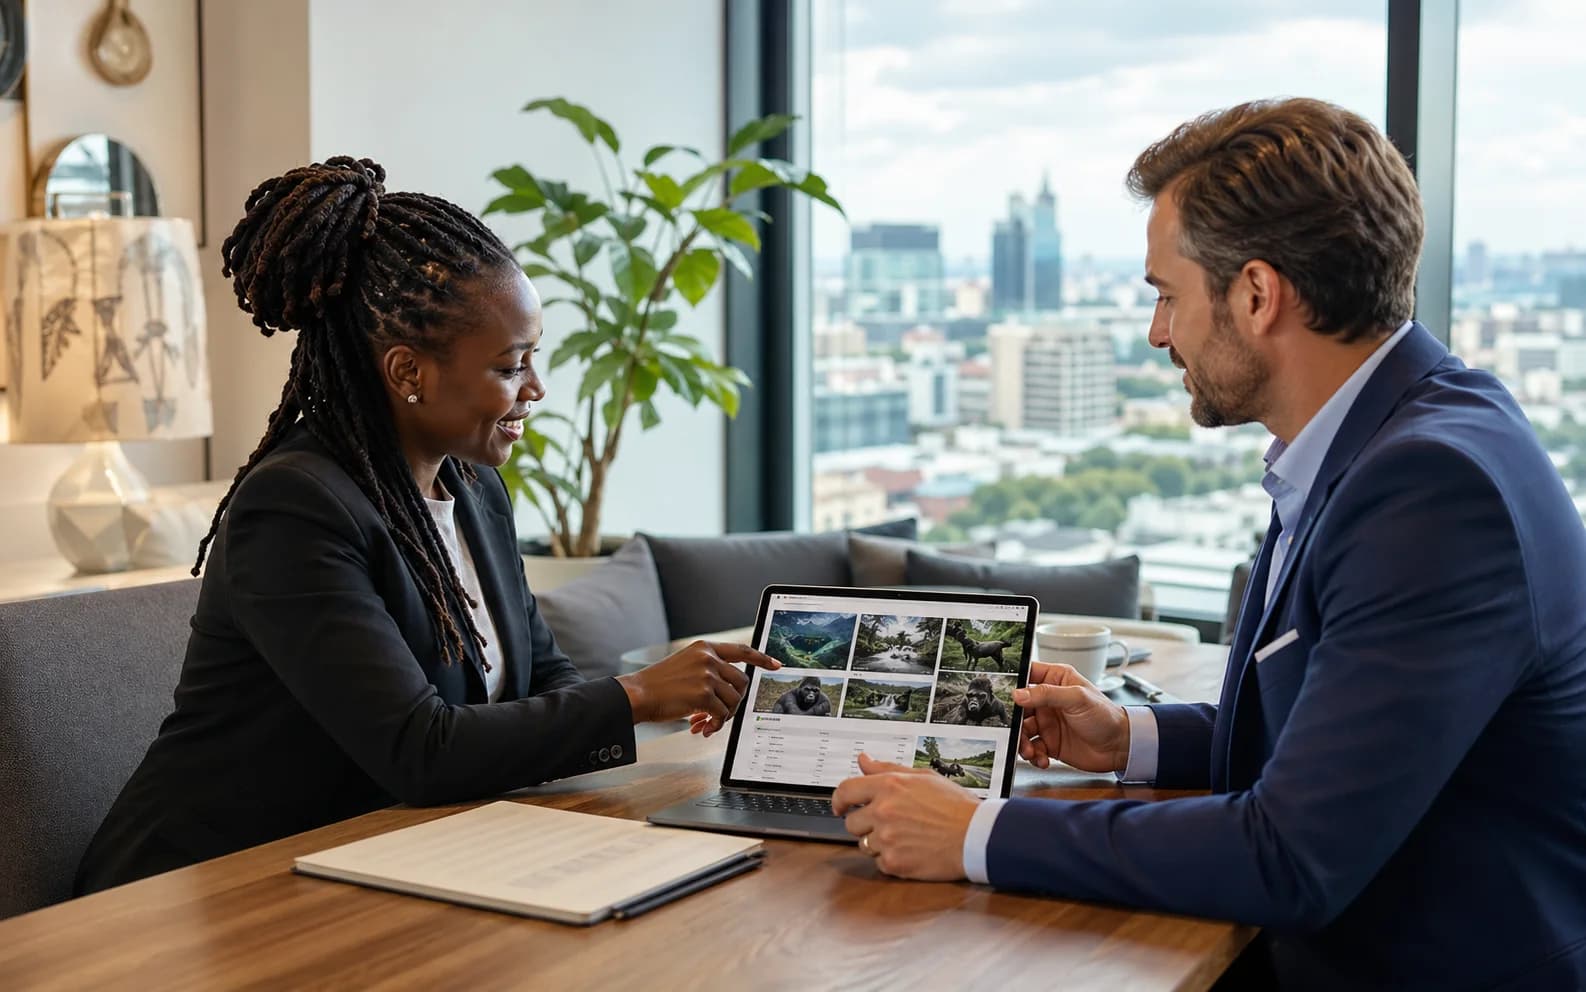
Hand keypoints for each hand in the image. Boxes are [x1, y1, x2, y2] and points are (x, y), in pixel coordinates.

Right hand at [616, 641, 778, 727]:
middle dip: (735, 701)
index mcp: (704, 648)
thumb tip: (729, 691)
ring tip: (707, 722)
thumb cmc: (657, 684)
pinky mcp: (703, 693)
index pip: (742, 650)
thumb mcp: (685, 664)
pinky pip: (722, 714)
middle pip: (742, 681)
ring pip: (734, 700)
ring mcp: (707, 675)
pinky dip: (715, 724)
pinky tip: (702, 727)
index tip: (775, 664)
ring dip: (724, 715)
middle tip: (722, 712)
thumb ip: (707, 670)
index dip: (761, 658)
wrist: (637, 694)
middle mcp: (708, 658)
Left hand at [831, 753, 977, 880]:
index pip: (845, 791)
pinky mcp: (894, 863)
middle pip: (851, 822)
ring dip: (878, 842)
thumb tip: (864, 761)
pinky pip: (878, 862)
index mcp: (889, 786)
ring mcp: (887, 839)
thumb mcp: (923, 777)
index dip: (839, 800)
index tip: (840, 806)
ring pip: (864, 844)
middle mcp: (883, 812)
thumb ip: (887, 769)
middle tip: (888, 824)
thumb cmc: (955, 806)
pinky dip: (891, 858)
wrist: (976, 836)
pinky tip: (910, 849)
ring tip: (905, 836)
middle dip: (865, 824)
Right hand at [1015, 662, 1130, 772]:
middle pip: (1018, 707)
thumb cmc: (1106, 716)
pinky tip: (1042, 759)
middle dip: (1014, 721)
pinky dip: (1033, 755)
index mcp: (1056, 680)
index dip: (1012, 683)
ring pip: (1022, 730)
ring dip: (1022, 742)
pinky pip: (1032, 748)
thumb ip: (1047, 694)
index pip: (1027, 674)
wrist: (1120, 747)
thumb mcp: (1077, 698)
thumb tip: (1018, 694)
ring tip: (1030, 751)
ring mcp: (1048, 722)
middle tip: (1015, 732)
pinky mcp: (1050, 743)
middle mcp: (1048, 700)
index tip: (1002, 694)